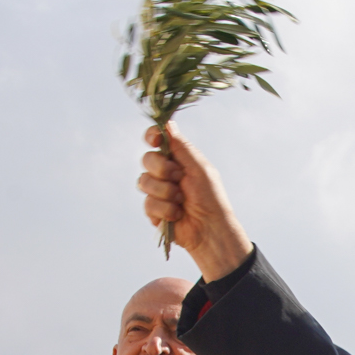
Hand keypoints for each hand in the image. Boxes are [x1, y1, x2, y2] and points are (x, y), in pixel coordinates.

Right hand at [138, 125, 253, 280]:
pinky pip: (147, 203)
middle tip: (179, 178)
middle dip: (162, 169)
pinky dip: (164, 209)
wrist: (210, 230)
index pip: (157, 140)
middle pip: (147, 159)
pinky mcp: (154, 210)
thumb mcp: (200, 168)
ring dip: (164, 191)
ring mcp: (158, 191)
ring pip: (143, 181)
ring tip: (181, 201)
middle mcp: (166, 173)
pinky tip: (177, 215)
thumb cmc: (211, 198)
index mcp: (178, 159)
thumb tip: (167, 123)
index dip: (152, 136)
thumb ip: (182, 147)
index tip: (155, 139)